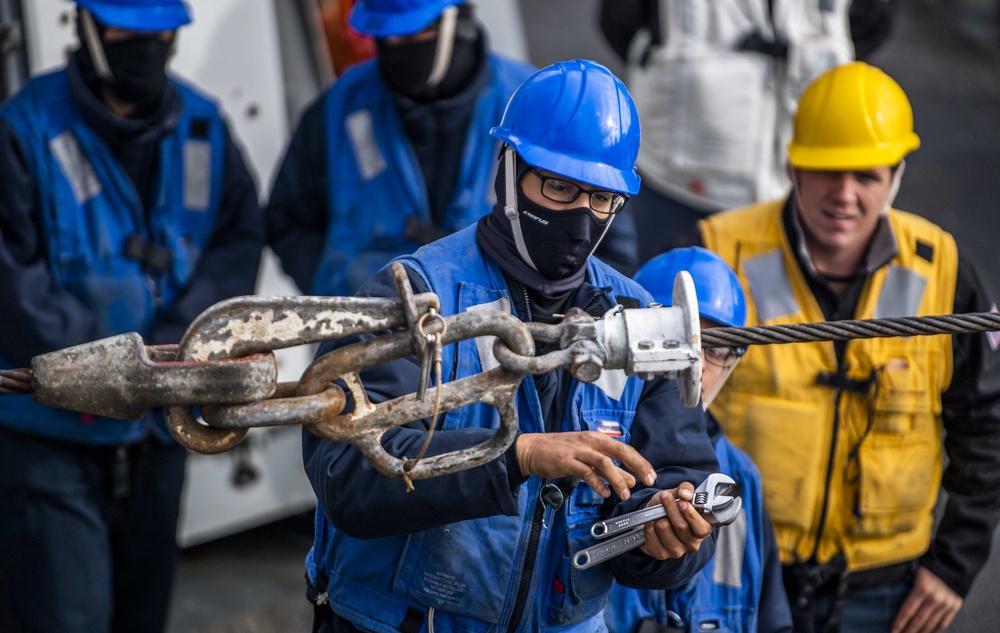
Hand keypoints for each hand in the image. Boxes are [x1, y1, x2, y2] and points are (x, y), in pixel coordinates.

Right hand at [515, 431, 655, 499]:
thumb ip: (610, 469)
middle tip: (648, 480)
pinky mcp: (567, 461)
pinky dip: (597, 484)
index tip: (651, 475)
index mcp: (598, 438)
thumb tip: (631, 479)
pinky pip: (586, 472)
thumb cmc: (561, 452)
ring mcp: (579, 450)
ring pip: (604, 463)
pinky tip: (605, 493)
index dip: (640, 461)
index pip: (625, 448)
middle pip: (620, 451)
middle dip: (637, 466)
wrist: (533, 449)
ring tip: (625, 494)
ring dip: (617, 479)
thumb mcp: (588, 458)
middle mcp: (591, 441)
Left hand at [639, 485, 712, 559]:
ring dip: (658, 516)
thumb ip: (686, 489)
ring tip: (658, 511)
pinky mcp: (661, 554)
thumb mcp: (678, 494)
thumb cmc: (670, 507)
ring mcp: (677, 551)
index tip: (682, 503)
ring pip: (664, 529)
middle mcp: (692, 544)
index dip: (692, 516)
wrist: (652, 517)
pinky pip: (651, 535)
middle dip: (670, 508)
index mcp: (702, 530)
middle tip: (664, 496)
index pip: (702, 528)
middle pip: (681, 527)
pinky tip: (651, 522)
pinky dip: (649, 525)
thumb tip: (685, 493)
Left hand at [891, 566, 962, 632]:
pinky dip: (935, 630)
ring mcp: (946, 604)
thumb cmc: (930, 564)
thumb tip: (893, 596)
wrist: (954, 561)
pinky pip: (944, 622)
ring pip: (930, 624)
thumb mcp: (915, 570)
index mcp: (921, 588)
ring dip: (920, 632)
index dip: (899, 623)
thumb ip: (907, 584)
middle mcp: (934, 598)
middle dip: (908, 631)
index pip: (907, 611)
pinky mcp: (955, 606)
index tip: (892, 631)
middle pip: (918, 620)